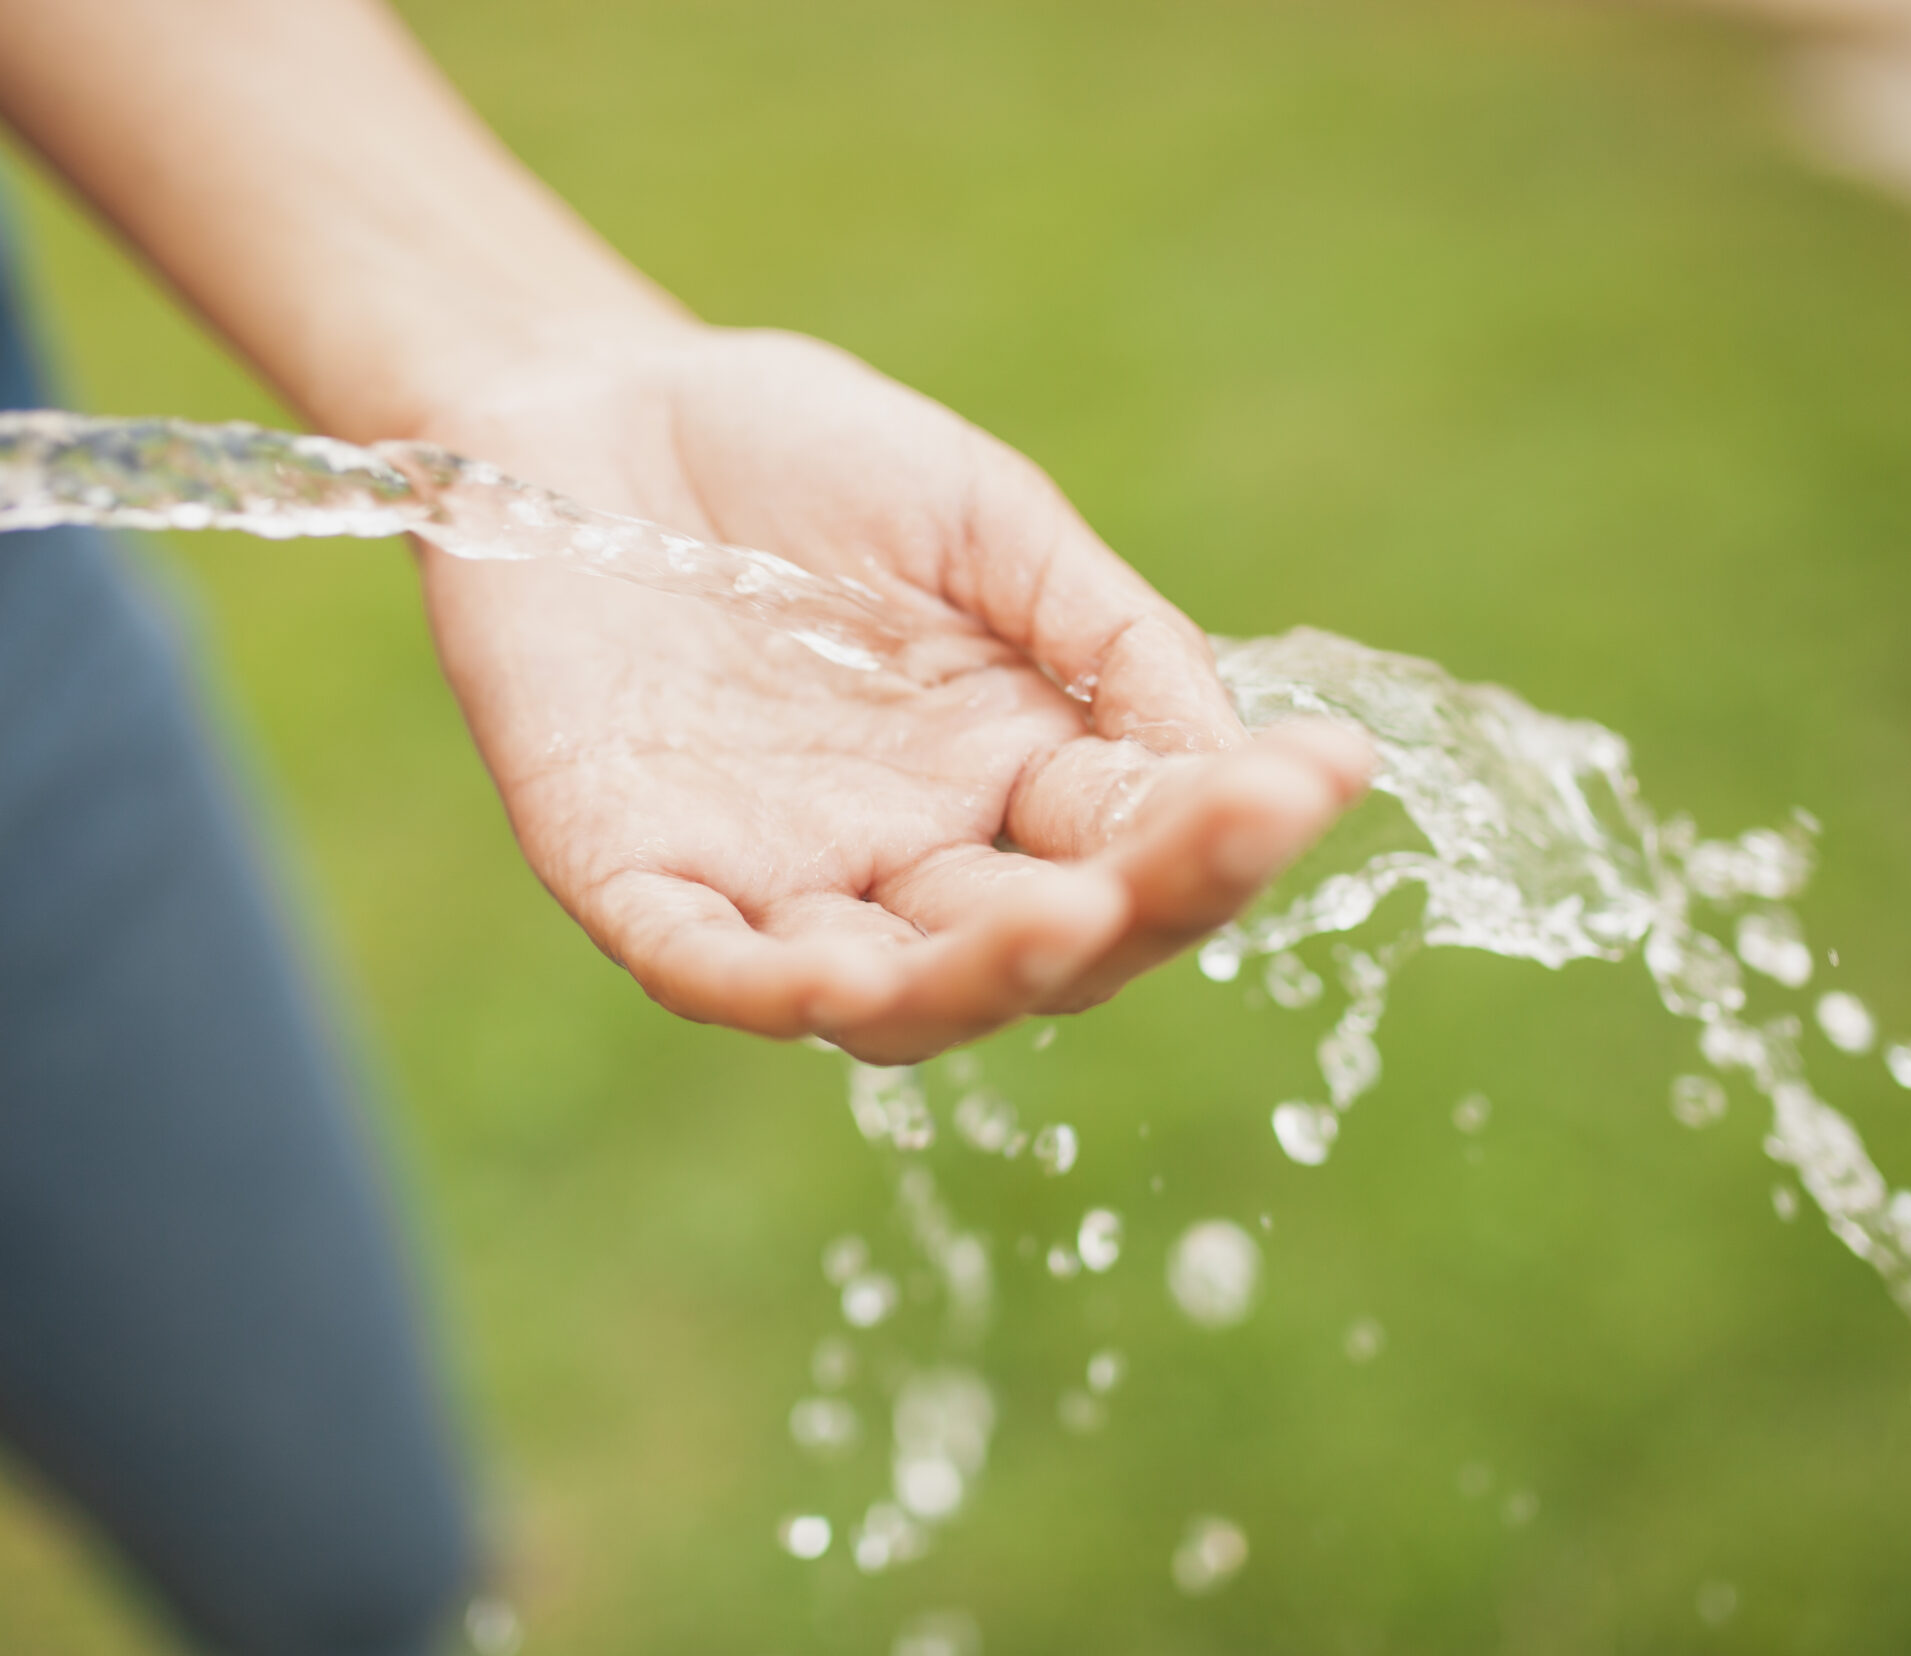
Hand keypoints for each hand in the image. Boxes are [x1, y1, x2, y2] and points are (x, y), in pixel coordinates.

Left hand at [417, 326, 1368, 1063]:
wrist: (589, 408)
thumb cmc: (798, 456)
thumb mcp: (984, 517)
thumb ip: (1104, 635)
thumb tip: (1242, 757)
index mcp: (1017, 771)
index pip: (1146, 844)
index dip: (1232, 828)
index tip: (1321, 772)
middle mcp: (916, 854)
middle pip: (1044, 947)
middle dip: (1128, 908)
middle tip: (1186, 855)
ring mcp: (780, 878)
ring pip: (895, 993)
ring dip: (974, 978)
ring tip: (1047, 928)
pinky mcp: (639, 877)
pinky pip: (705, 964)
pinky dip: (764, 982)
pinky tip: (832, 972)